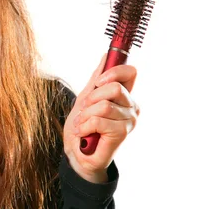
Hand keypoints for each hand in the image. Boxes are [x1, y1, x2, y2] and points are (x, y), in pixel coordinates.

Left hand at [63, 53, 140, 182]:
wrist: (77, 152)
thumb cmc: (83, 126)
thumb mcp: (86, 97)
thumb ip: (97, 78)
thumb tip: (106, 55)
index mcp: (125, 95)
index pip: (130, 72)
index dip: (113, 72)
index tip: (98, 82)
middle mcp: (132, 107)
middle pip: (113, 87)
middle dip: (91, 98)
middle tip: (85, 111)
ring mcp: (129, 121)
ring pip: (103, 105)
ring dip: (85, 115)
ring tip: (84, 124)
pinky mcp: (122, 133)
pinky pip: (98, 120)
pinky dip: (85, 126)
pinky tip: (85, 133)